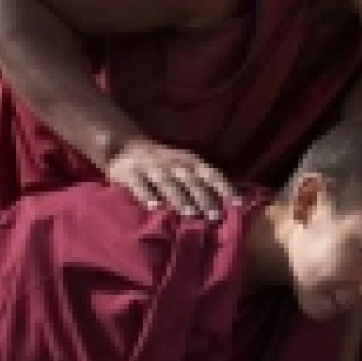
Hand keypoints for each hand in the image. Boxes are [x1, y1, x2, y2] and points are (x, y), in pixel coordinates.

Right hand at [104, 138, 235, 217]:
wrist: (123, 145)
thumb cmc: (164, 162)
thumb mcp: (184, 165)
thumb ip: (202, 181)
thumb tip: (229, 202)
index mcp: (187, 159)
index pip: (209, 172)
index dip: (223, 186)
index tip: (237, 203)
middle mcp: (170, 161)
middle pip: (190, 179)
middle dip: (203, 196)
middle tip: (215, 216)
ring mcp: (148, 166)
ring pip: (166, 182)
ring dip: (180, 198)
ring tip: (191, 214)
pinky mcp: (127, 172)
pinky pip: (137, 184)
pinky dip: (145, 194)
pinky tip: (154, 207)